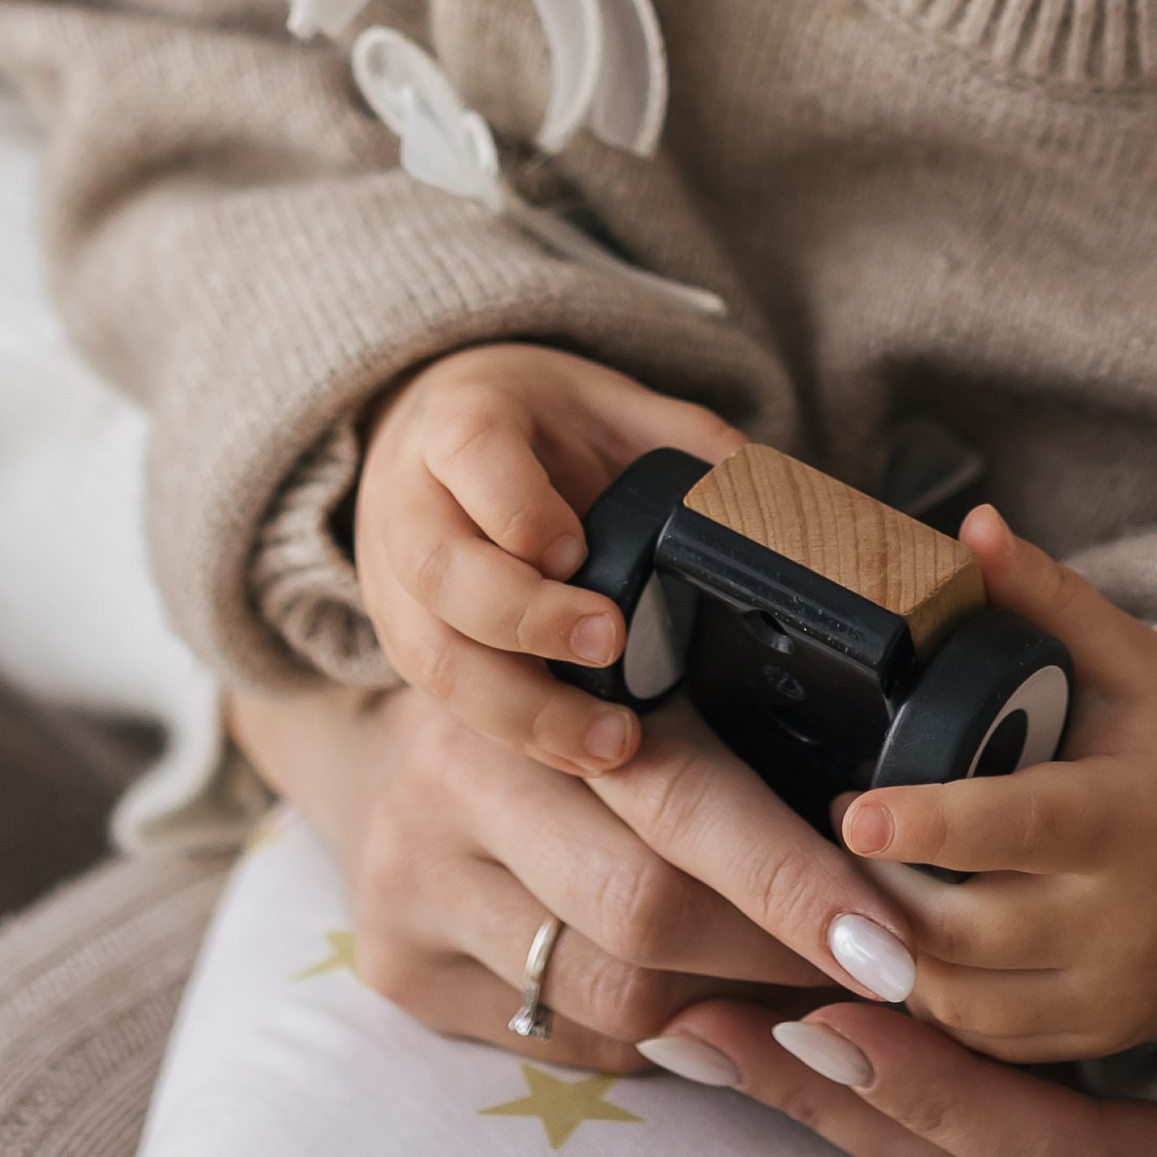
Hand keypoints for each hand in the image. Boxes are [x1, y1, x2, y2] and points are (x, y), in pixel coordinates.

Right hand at [227, 668, 912, 1074]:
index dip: (794, 877)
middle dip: (776, 952)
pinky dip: (656, 1038)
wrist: (386, 748)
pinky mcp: (400, 963)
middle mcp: (456, 770)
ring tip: (795, 985)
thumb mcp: (631, 663)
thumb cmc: (559, 701)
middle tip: (872, 973)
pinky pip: (566, 1035)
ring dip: (727, 1006)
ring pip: (614, 989)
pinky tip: (703, 1007)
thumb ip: (728, 709)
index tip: (890, 938)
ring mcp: (416, 873)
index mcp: (533, 673)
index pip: (682, 793)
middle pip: (647, 908)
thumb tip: (879, 824)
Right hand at [352, 341, 738, 775]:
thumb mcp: (602, 401)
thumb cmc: (526, 423)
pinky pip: (445, 703)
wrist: (422, 436)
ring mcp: (394, 582)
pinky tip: (579, 755)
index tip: (577, 548)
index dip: (520, 508)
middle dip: (524, 616)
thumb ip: (679, 436)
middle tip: (610, 640)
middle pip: (443, 569)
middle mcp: (412, 503)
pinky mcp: (402, 645)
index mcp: (459, 419)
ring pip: (434, 656)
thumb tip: (762, 489)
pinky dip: (515, 736)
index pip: (472, 453)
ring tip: (610, 740)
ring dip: (521, 708)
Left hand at [833, 508, 1156, 1059]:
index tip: (853, 810)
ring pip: (961, 1000)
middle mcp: (1124, 925)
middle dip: (878, 886)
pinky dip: (928, 1000)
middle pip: (966, 930)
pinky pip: (983, 1041)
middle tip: (830, 823)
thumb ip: (1044, 596)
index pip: (1018, 828)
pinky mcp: (1091, 1040)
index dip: (932, 824)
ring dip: (889, 948)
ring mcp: (1109, 996)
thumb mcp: (1123, 658)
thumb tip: (974, 526)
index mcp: (1129, 819)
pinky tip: (896, 941)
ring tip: (852, 878)